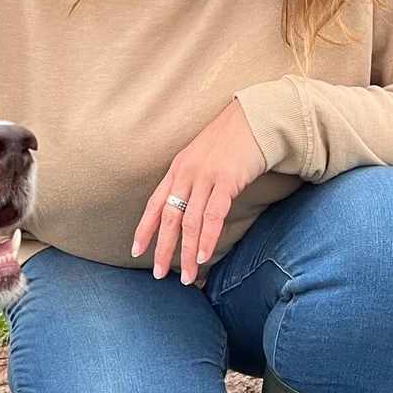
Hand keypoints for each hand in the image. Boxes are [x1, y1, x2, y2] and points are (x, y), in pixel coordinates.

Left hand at [132, 99, 265, 283]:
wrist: (255, 117)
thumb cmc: (230, 141)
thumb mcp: (201, 158)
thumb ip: (191, 181)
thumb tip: (186, 210)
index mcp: (176, 170)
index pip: (154, 204)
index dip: (144, 229)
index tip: (136, 252)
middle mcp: (186, 174)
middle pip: (169, 218)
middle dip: (163, 249)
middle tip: (160, 274)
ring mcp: (205, 177)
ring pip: (190, 222)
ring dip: (187, 253)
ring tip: (187, 275)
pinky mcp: (226, 180)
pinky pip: (213, 215)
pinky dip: (206, 238)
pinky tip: (203, 256)